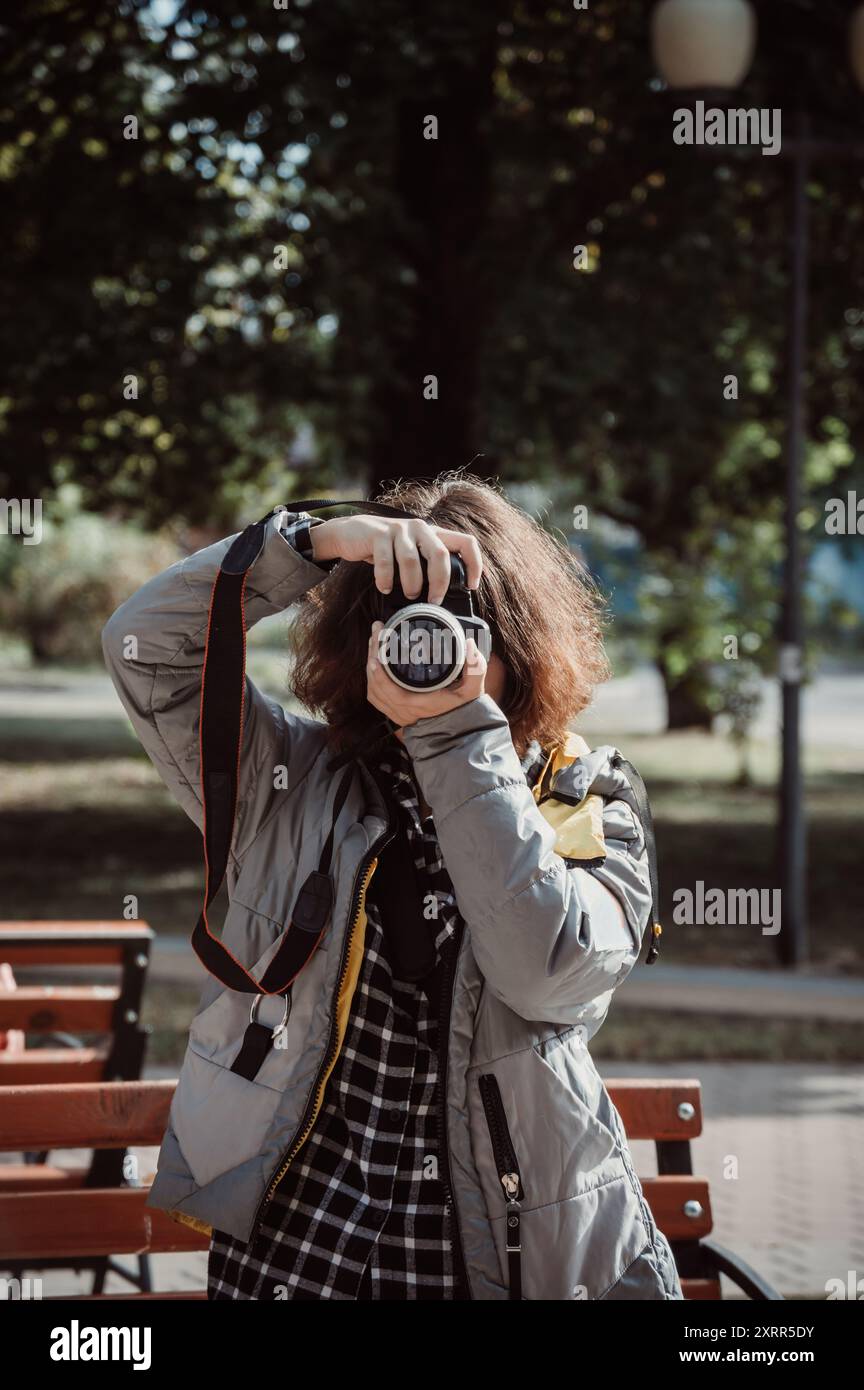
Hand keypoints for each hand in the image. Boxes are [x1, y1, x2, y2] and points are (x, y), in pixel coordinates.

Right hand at [309, 514, 481, 604]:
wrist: (350, 533)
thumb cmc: (386, 550)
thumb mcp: (411, 555)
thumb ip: (427, 567)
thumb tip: (443, 597)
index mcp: (434, 534)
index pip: (466, 542)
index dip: (474, 564)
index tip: (471, 586)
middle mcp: (420, 528)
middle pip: (440, 554)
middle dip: (439, 582)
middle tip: (434, 601)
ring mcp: (399, 529)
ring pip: (412, 560)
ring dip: (412, 583)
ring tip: (409, 595)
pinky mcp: (378, 534)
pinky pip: (385, 561)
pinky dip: (386, 579)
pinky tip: (385, 588)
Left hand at [366, 621, 487, 727]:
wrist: (458, 731)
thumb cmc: (462, 709)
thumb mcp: (472, 689)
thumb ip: (475, 668)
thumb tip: (469, 645)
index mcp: (417, 704)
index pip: (390, 691)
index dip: (379, 674)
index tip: (376, 651)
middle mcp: (403, 710)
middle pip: (376, 685)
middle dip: (372, 656)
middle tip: (376, 632)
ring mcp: (397, 712)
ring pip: (373, 690)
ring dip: (369, 666)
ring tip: (374, 641)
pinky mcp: (395, 712)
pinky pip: (375, 698)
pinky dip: (371, 680)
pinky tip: (373, 661)